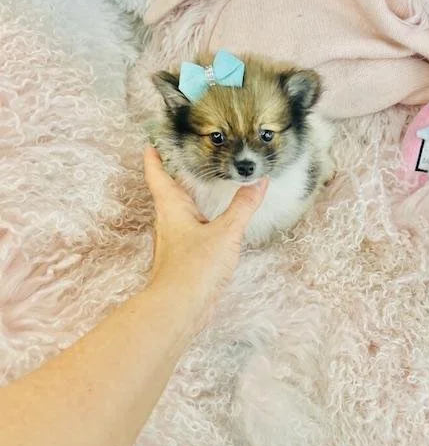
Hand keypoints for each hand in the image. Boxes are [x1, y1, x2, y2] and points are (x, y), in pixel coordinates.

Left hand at [143, 147, 266, 331]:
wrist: (180, 306)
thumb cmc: (195, 266)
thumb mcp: (226, 232)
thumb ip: (243, 207)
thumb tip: (258, 183)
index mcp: (171, 206)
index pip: (157, 173)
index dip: (154, 155)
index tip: (154, 139)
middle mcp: (168, 220)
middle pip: (167, 190)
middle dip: (175, 172)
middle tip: (188, 154)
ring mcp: (174, 239)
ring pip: (178, 209)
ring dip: (188, 195)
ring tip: (205, 182)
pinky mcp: (182, 255)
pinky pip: (189, 228)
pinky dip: (199, 217)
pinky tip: (214, 220)